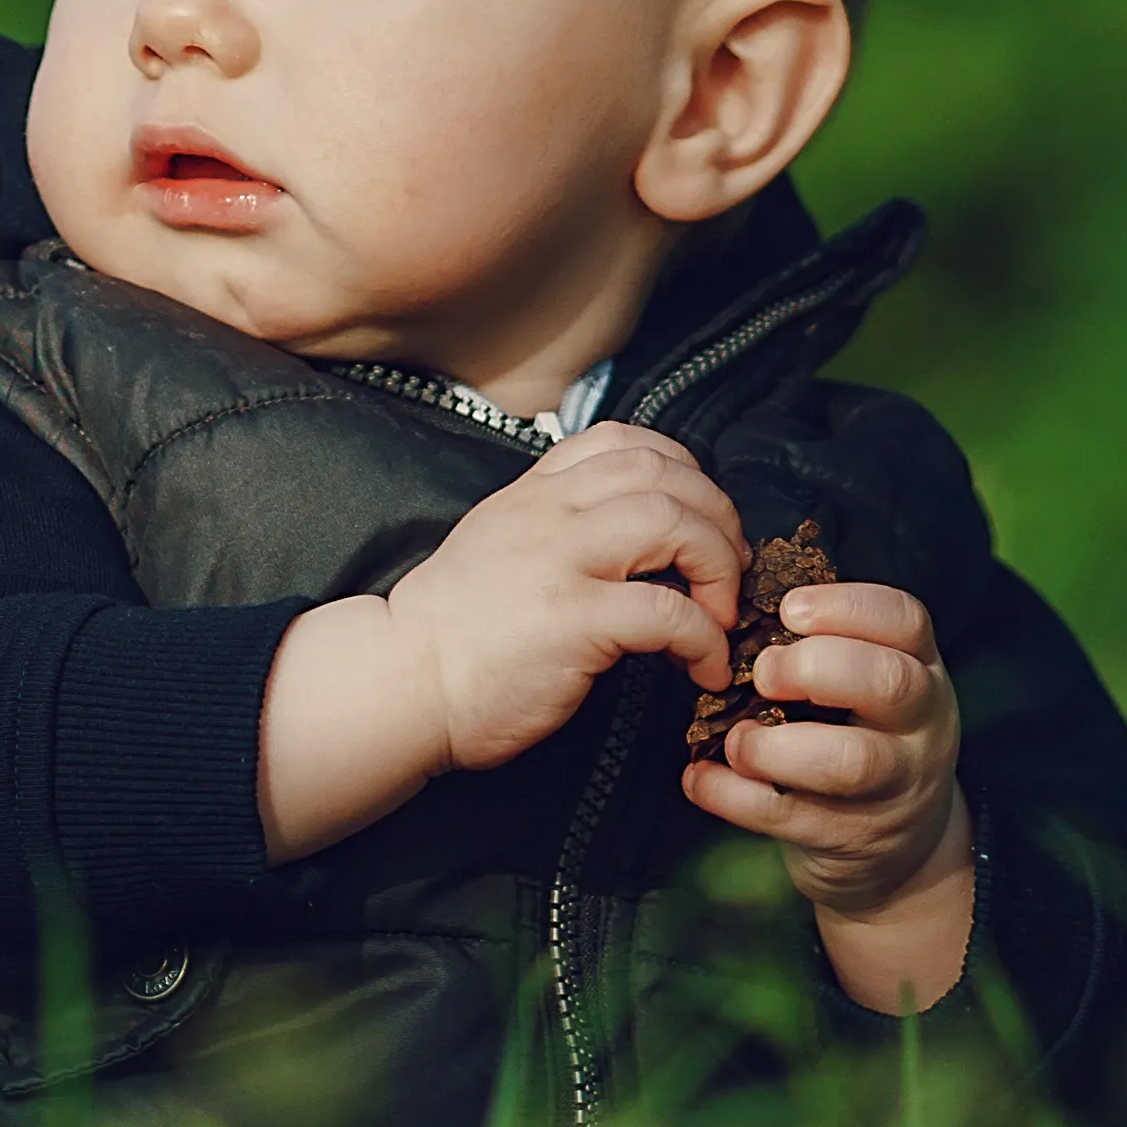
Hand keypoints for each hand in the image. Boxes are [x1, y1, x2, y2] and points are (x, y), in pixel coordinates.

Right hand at [261, 426, 746, 858]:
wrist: (399, 684)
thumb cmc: (451, 633)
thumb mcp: (496, 548)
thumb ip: (552, 529)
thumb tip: (625, 540)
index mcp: (531, 495)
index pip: (623, 442)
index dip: (682, 474)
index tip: (698, 520)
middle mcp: (547, 513)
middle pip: (664, 474)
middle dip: (717, 519)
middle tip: (727, 572)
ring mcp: (559, 563)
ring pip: (672, 522)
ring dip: (717, 565)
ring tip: (720, 614)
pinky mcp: (572, 622)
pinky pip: (667, 611)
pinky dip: (702, 638)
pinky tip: (700, 667)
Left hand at [680, 575, 978, 1011]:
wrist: (900, 847)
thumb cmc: (859, 732)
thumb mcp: (865, 680)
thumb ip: (819, 641)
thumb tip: (728, 591)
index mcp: (918, 667)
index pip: (904, 621)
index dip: (845, 607)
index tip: (789, 609)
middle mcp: (918, 724)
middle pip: (888, 683)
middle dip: (815, 667)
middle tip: (761, 673)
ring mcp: (892, 787)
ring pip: (849, 760)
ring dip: (776, 746)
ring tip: (733, 739)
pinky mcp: (849, 839)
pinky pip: (789, 817)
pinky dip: (732, 797)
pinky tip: (699, 778)